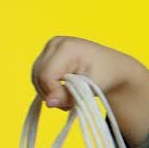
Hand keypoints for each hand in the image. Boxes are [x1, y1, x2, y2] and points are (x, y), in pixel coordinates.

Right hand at [29, 35, 147, 110]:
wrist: (112, 66)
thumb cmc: (106, 75)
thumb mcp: (91, 88)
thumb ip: (69, 95)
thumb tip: (49, 103)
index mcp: (67, 47)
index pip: (47, 75)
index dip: (53, 93)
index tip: (67, 104)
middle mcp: (55, 43)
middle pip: (39, 75)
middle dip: (52, 94)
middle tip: (70, 103)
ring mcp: (50, 46)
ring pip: (36, 76)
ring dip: (49, 92)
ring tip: (69, 97)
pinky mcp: (48, 53)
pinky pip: (39, 74)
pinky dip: (49, 87)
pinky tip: (64, 91)